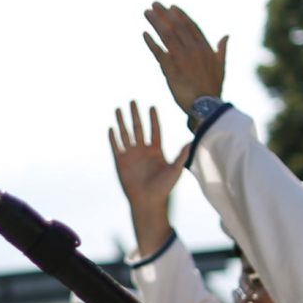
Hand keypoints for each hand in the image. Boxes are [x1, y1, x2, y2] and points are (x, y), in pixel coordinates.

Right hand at [109, 101, 183, 254]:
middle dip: (135, 114)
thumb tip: (191, 141)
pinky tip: (111, 128)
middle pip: (138, 128)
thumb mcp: (175, 170)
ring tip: (118, 108)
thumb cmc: (163, 188)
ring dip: (122, 121)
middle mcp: (143, 150)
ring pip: (125, 134)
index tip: (152, 106)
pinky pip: (116, 147)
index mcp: (156, 150)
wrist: (148, 201)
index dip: (153, 119)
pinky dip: (113, 138)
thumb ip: (181, 155)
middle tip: (132, 101)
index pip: (154, 130)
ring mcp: (131, 155)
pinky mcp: (121, 162)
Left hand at [141, 3, 227, 114]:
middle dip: (165, 14)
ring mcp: (181, 58)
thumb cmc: (213, 88)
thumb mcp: (221, 66)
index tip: (172, 7)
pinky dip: (151, 42)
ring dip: (155, 22)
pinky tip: (144, 33)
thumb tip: (226, 35)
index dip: (180, 15)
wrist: (206, 106)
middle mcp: (193, 49)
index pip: (191, 26)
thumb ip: (221, 49)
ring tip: (146, 12)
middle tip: (154, 4)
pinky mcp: (170, 68)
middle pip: (176, 27)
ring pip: (166, 35)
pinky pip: (158, 52)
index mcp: (205, 48)